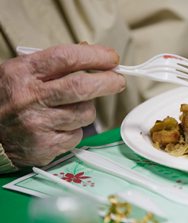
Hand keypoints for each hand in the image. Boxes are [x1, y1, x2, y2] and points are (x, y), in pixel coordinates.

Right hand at [0, 44, 125, 167]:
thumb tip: (91, 54)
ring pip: (85, 113)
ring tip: (70, 108)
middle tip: (118, 80)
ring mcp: (38, 124)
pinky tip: (59, 127)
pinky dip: (75, 130)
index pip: (66, 58)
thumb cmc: (7, 100)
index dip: (95, 56)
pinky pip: (77, 135)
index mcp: (23, 73)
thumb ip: (53, 63)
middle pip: (81, 86)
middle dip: (108, 82)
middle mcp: (30, 98)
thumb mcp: (20, 72)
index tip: (112, 58)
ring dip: (86, 109)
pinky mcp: (46, 146)